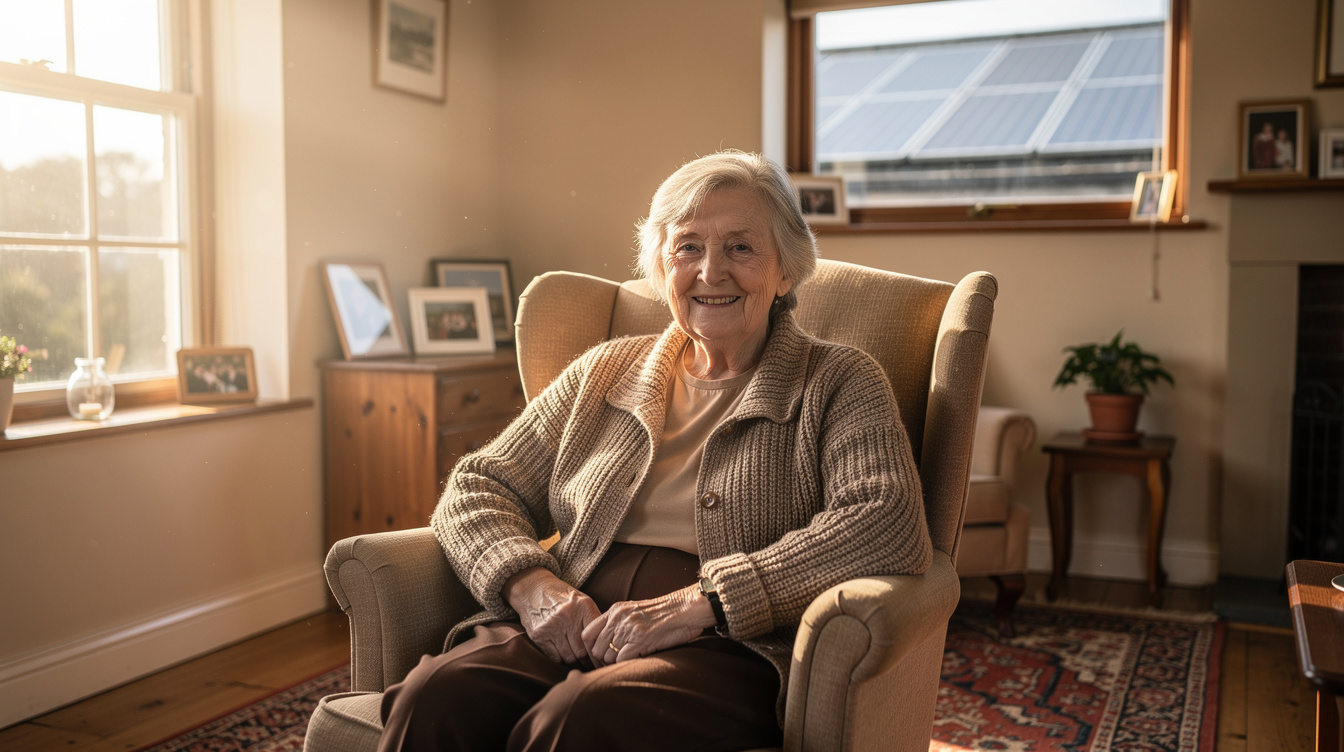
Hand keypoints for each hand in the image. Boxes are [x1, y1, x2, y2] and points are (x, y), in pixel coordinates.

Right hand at [503, 567, 601, 665]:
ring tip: (579, 661)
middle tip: (593, 666)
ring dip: (575, 661)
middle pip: (583, 651)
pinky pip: (555, 657)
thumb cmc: (563, 598)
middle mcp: (568, 616)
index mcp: (583, 606)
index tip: (603, 661)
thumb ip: (593, 620)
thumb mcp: (582, 601)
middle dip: (589, 661)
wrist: (535, 588)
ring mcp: (552, 626)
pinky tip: (564, 654)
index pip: (596, 637)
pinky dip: (561, 659)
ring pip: (569, 657)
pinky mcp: (539, 635)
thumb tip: (607, 644)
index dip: (600, 652)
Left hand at [581, 584, 716, 667]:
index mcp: (615, 610)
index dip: (591, 648)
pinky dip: (627, 664)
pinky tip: (638, 660)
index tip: (600, 656)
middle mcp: (618, 618)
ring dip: (616, 663)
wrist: (686, 608)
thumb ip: (620, 622)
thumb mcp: (636, 611)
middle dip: (604, 660)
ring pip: (608, 656)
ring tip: (630, 660)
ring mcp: (628, 628)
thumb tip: (609, 643)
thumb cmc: (665, 613)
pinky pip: (622, 660)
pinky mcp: (640, 639)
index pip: (587, 633)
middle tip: (616, 664)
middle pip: (596, 648)